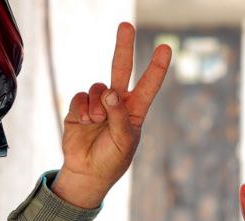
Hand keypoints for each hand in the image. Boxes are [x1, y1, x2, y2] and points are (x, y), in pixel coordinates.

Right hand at [51, 22, 171, 208]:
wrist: (87, 172)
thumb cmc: (112, 160)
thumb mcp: (124, 142)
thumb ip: (119, 117)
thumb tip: (110, 92)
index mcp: (135, 111)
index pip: (148, 86)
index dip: (157, 67)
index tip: (165, 48)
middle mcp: (117, 102)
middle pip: (121, 69)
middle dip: (123, 47)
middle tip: (125, 25)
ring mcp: (98, 103)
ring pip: (98, 87)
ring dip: (97, 105)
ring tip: (96, 123)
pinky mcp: (79, 107)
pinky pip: (81, 96)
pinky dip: (83, 109)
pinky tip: (85, 122)